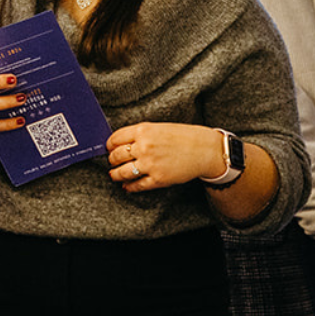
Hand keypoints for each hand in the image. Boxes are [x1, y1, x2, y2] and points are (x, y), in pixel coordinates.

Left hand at [106, 123, 222, 192]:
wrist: (204, 149)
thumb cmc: (184, 137)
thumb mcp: (160, 128)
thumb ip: (141, 134)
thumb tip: (121, 144)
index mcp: (144, 130)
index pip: (115, 139)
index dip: (110, 145)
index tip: (110, 148)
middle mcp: (144, 147)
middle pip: (116, 156)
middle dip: (112, 160)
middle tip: (113, 161)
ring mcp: (150, 164)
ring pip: (122, 172)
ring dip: (115, 175)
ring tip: (115, 175)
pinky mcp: (157, 179)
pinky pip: (136, 186)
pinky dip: (129, 187)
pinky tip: (127, 185)